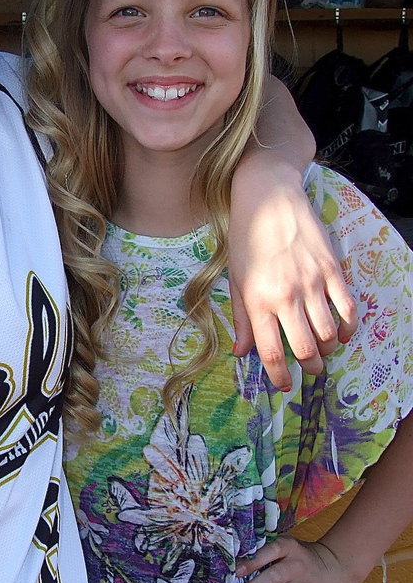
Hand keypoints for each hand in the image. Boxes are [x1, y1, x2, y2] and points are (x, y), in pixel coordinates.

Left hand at [224, 535, 359, 582]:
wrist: (339, 567)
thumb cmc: (303, 558)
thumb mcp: (288, 547)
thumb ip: (266, 553)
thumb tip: (234, 568)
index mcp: (288, 549)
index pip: (270, 552)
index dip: (253, 562)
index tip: (235, 572)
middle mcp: (297, 568)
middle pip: (271, 580)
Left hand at [229, 174, 356, 390]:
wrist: (268, 197)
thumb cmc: (246, 239)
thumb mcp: (235, 280)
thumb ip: (241, 319)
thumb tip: (242, 353)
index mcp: (257, 301)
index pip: (271, 351)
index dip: (279, 375)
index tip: (283, 385)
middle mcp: (286, 296)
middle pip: (305, 348)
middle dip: (310, 367)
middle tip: (310, 370)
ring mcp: (312, 283)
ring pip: (327, 333)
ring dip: (327, 350)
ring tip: (323, 352)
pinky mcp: (332, 269)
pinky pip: (347, 308)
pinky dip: (347, 327)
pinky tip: (340, 333)